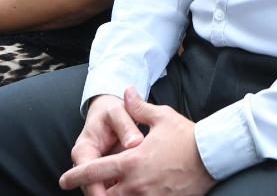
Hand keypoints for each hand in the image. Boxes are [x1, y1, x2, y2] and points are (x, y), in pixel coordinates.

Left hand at [60, 88, 213, 195]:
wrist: (212, 155)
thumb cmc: (186, 136)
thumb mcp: (161, 117)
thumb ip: (139, 108)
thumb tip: (127, 91)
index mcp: (130, 162)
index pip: (94, 172)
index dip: (75, 177)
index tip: (64, 180)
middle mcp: (135, 185)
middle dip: (95, 193)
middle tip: (93, 188)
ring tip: (114, 190)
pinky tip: (135, 194)